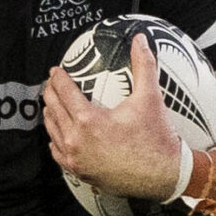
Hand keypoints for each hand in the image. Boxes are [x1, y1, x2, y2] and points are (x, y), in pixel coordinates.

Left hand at [44, 32, 185, 201]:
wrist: (165, 176)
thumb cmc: (157, 139)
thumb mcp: (150, 98)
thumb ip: (143, 66)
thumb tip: (140, 40)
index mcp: (88, 121)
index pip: (63, 91)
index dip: (58, 77)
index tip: (56, 70)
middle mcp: (76, 141)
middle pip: (53, 109)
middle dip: (50, 93)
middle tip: (52, 83)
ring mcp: (76, 160)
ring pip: (52, 131)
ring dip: (50, 115)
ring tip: (53, 104)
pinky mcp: (80, 173)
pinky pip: (58, 153)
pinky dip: (56, 140)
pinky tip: (60, 134)